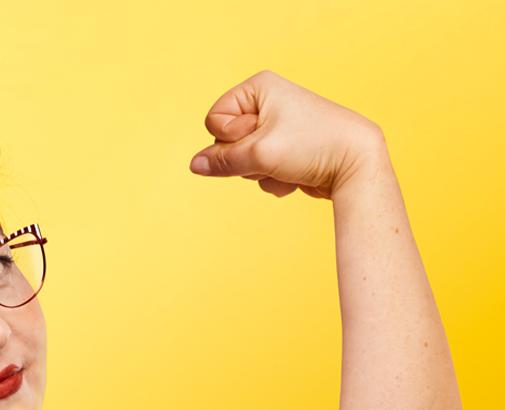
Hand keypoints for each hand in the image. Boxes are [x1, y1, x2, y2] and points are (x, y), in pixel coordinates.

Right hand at [189, 70, 383, 198]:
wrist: (356, 163)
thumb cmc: (313, 146)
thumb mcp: (259, 154)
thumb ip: (222, 161)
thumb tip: (194, 165)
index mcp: (259, 88)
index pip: (214, 119)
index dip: (228, 138)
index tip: (258, 137)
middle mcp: (267, 104)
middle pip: (228, 143)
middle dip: (246, 158)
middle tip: (273, 155)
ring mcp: (277, 129)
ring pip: (244, 162)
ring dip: (261, 172)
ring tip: (288, 165)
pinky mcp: (286, 151)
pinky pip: (262, 171)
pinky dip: (274, 179)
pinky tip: (297, 175)